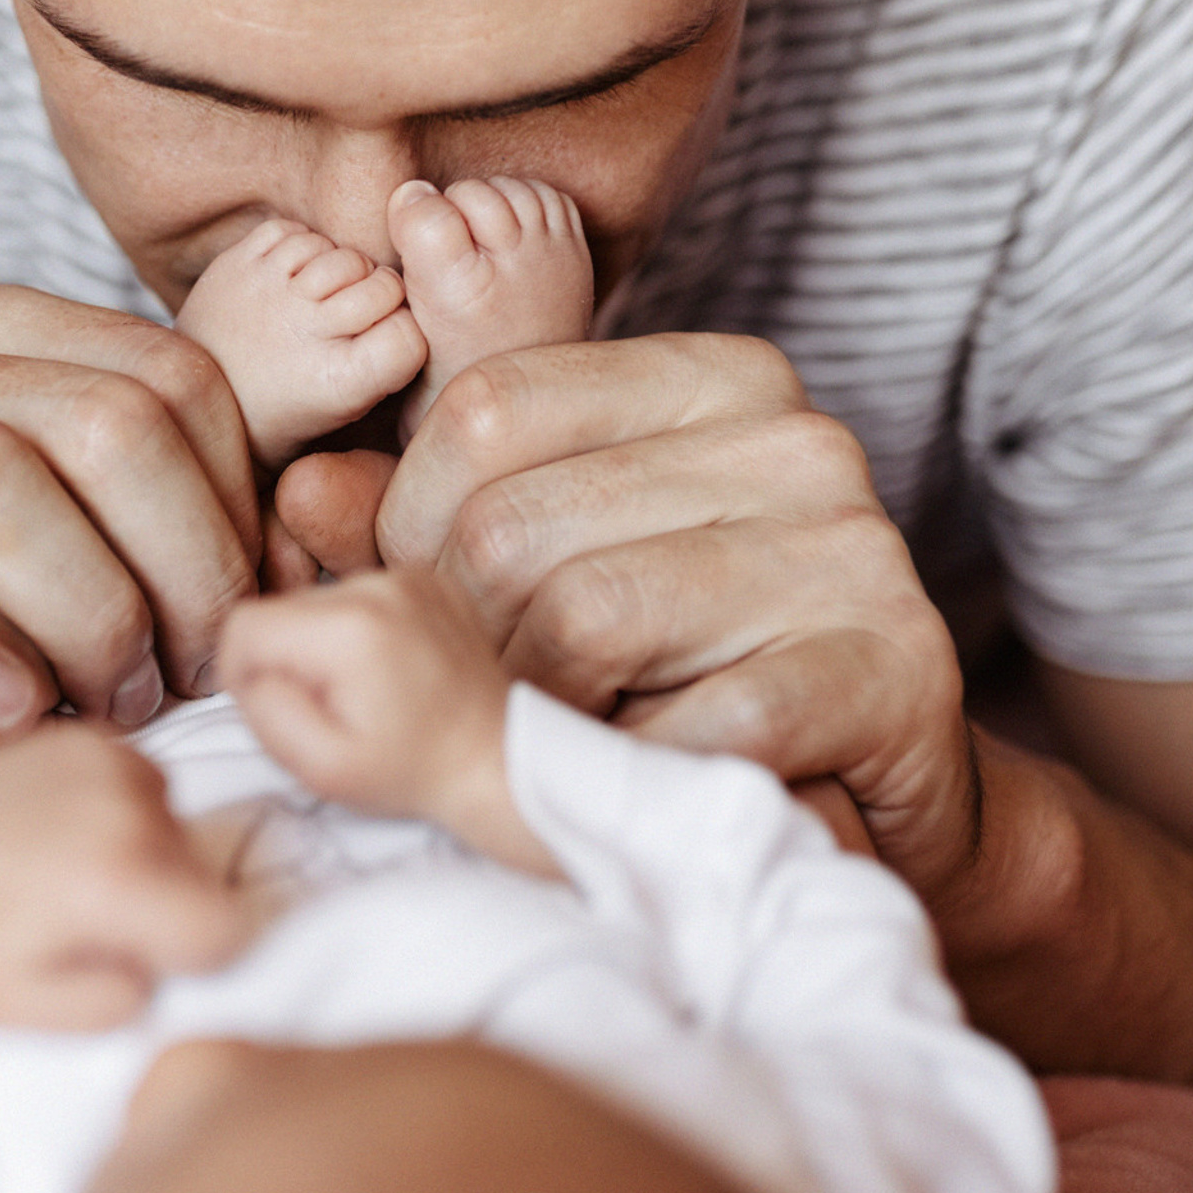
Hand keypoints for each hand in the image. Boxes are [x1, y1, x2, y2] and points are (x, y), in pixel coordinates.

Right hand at [0, 286, 261, 848]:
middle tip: (185, 678)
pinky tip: (2, 713)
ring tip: (104, 701)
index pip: (169, 378)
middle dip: (176, 567)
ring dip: (78, 610)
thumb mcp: (86, 542)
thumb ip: (187, 501)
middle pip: (97, 422)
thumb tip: (327, 520)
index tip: (237, 619)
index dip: (234, 509)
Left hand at [0, 723, 255, 1030]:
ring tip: (70, 876)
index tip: (141, 959)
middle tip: (87, 921)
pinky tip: (65, 834)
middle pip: (205, 878)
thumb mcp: (32, 1012)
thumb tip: (172, 968)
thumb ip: (123, 1003)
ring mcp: (110, 759)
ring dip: (148, 859)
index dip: (197, 959)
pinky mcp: (90, 736)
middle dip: (167, 908)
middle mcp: (126, 806)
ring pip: (182, 831)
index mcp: (115, 880)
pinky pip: (149, 788)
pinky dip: (123, 814)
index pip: (229, 930)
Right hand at [216, 569, 555, 872]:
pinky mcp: (426, 578)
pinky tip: (390, 668)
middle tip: (331, 707)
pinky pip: (358, 594)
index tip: (276, 708)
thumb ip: (263, 711)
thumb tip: (243, 666)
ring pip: (316, 601)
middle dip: (287, 659)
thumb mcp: (320, 767)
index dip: (242, 673)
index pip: (243, 624)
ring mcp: (408, 577)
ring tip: (366, 690)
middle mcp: (379, 586)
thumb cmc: (408, 773)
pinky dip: (359, 629)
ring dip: (323, 644)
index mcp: (349, 631)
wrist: (495, 760)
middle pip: (279, 609)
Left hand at [281, 334, 975, 903]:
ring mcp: (856, 548)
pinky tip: (634, 789)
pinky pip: (688, 726)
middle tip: (480, 711)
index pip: (487, 406)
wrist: (884, 815)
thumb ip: (431, 521)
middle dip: (460, 643)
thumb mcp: (561, 573)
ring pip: (587, 619)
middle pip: (518, 524)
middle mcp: (796, 439)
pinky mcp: (891, 670)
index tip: (422, 607)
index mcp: (713, 377)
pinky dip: (630, 779)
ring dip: (533, 717)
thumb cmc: (690, 680)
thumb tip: (301, 494)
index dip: (407, 523)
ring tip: (550, 750)